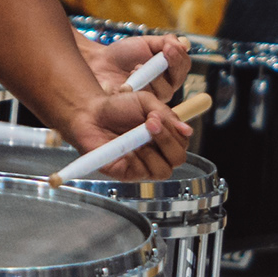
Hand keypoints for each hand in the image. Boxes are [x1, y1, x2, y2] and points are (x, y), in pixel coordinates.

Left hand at [51, 84, 190, 169]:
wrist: (89, 113)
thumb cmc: (117, 108)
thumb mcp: (146, 102)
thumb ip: (168, 115)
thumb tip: (188, 130)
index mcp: (164, 138)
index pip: (183, 143)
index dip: (175, 132)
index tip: (157, 116)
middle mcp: (157, 154)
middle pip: (178, 159)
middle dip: (167, 141)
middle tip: (150, 124)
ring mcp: (142, 166)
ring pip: (162, 171)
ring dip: (152, 152)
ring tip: (136, 136)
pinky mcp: (125, 174)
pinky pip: (140, 173)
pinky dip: (135, 160)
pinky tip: (126, 148)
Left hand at [85, 33, 188, 93]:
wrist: (100, 63)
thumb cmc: (123, 53)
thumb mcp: (145, 42)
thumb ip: (165, 41)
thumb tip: (183, 45)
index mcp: (168, 70)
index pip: (183, 66)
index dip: (179, 56)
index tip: (170, 46)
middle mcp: (164, 86)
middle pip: (179, 79)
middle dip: (173, 64)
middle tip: (163, 51)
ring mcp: (153, 97)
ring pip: (166, 91)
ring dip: (154, 77)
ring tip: (137, 67)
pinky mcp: (140, 106)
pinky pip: (148, 99)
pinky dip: (141, 87)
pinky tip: (130, 79)